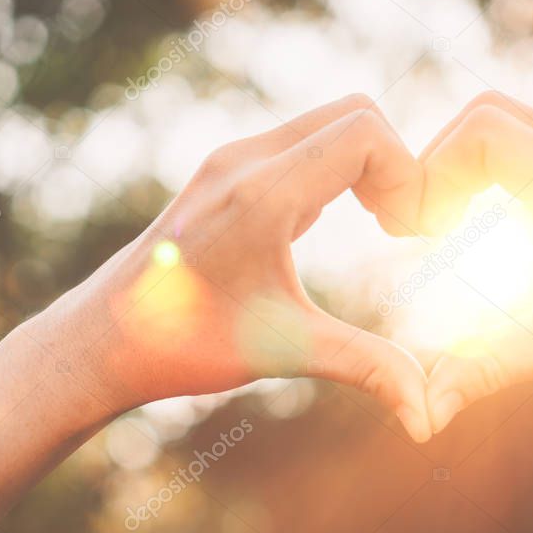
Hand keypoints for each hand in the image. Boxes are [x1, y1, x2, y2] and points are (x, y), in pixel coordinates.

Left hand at [41, 95, 433, 440]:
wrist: (103, 338)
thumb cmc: (186, 345)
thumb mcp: (286, 351)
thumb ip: (368, 369)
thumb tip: (429, 420)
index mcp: (262, 194)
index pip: (366, 134)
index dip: (409, 176)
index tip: (412, 233)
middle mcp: (244, 160)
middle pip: (355, 113)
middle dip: (395, 164)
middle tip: (402, 225)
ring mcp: (231, 161)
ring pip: (327, 124)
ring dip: (366, 166)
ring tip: (382, 224)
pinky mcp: (225, 172)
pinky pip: (301, 143)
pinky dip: (336, 169)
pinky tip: (333, 222)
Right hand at [418, 91, 532, 432]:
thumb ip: (490, 370)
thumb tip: (422, 412)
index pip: (480, 132)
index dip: (431, 172)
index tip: (419, 234)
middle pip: (490, 116)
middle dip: (441, 162)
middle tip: (424, 228)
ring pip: (519, 131)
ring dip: (471, 170)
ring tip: (451, 232)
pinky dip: (503, 179)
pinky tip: (502, 240)